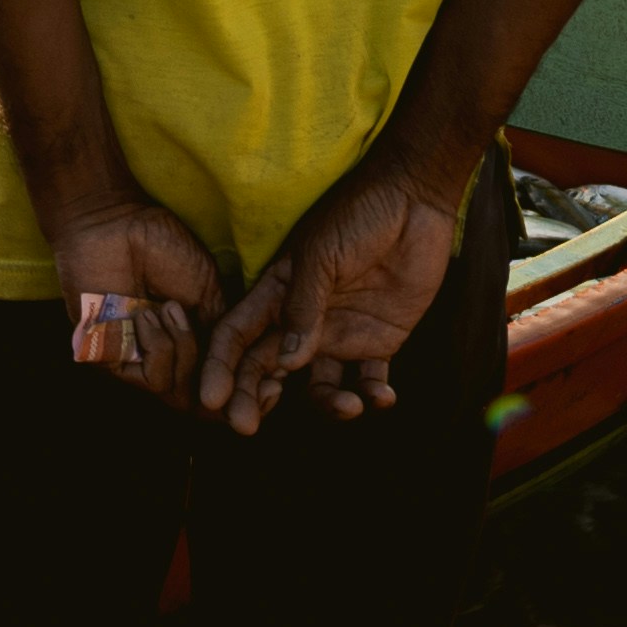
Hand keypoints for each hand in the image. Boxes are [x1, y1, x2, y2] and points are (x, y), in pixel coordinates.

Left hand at [47, 198, 225, 409]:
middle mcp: (164, 358)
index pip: (217, 385)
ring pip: (178, 393)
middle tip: (241, 372)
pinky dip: (159, 349)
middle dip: (224, 387)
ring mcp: (137, 360)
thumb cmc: (161, 247)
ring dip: (185, 349)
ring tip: (171, 307)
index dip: (246, 392)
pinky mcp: (108, 359)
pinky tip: (149, 315)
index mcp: (189, 343)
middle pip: (200, 402)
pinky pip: (149, 378)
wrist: (116, 224)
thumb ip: (223, 334)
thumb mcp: (208, 291)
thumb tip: (243, 375)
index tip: (274, 387)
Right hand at [201, 154, 468, 437]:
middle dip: (254, 398)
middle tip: (247, 427)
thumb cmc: (359, 214)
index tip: (210, 399)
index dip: (220, 367)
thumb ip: (302, 306)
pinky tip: (382, 397)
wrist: (416, 199)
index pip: (238, 335)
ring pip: (319, 386)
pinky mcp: (380, 340)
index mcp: (277, 293)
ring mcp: (340, 332)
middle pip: (268, 368)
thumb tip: (285, 362)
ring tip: (349, 407)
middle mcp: (302, 320)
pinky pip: (369, 381)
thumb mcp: (322, 254)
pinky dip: (373, 396)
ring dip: (327, 405)